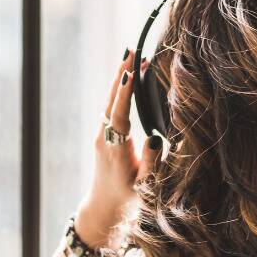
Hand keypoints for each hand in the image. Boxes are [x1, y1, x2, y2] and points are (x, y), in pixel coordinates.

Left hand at [77, 48, 164, 247]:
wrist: (103, 206)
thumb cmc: (128, 198)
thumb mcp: (144, 186)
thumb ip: (151, 164)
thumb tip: (155, 139)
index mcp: (115, 149)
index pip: (119, 115)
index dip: (124, 94)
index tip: (130, 72)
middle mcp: (104, 138)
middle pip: (111, 100)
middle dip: (120, 74)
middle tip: (131, 50)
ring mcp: (101, 135)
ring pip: (109, 101)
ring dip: (119, 77)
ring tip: (131, 55)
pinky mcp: (103, 134)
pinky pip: (111, 106)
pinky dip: (119, 89)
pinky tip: (127, 76)